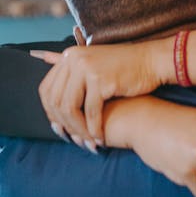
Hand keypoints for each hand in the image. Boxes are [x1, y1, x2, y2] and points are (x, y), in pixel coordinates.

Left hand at [33, 41, 166, 145]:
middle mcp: (74, 59)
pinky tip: (100, 137)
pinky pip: (91, 110)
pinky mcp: (100, 79)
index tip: (61, 128)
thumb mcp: (94, 64)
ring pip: (70, 107)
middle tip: (74, 138)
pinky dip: (94, 127)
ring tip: (88, 140)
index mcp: (69, 56)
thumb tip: (43, 65)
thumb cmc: (124, 68)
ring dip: (78, 129)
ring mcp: (86, 68)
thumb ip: (72, 72)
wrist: (151, 61)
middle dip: (64, 124)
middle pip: (56, 100)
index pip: (46, 89)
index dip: (51, 113)